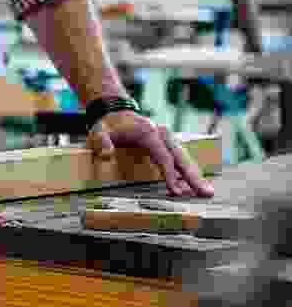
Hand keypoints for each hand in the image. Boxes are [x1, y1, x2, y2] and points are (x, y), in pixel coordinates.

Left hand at [87, 111, 214, 196]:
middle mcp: (162, 135)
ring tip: (207, 192)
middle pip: (181, 158)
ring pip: (184, 158)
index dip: (170, 175)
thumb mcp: (99, 131)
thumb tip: (106, 154)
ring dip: (195, 175)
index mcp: (149, 133)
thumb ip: (101, 142)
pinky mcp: (166, 144)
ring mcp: (166, 139)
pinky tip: (194, 184)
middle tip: (207, 193)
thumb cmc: (108, 125)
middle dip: (194, 177)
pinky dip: (187, 171)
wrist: (114, 113)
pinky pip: (179, 159)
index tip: (176, 191)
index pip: (164, 157)